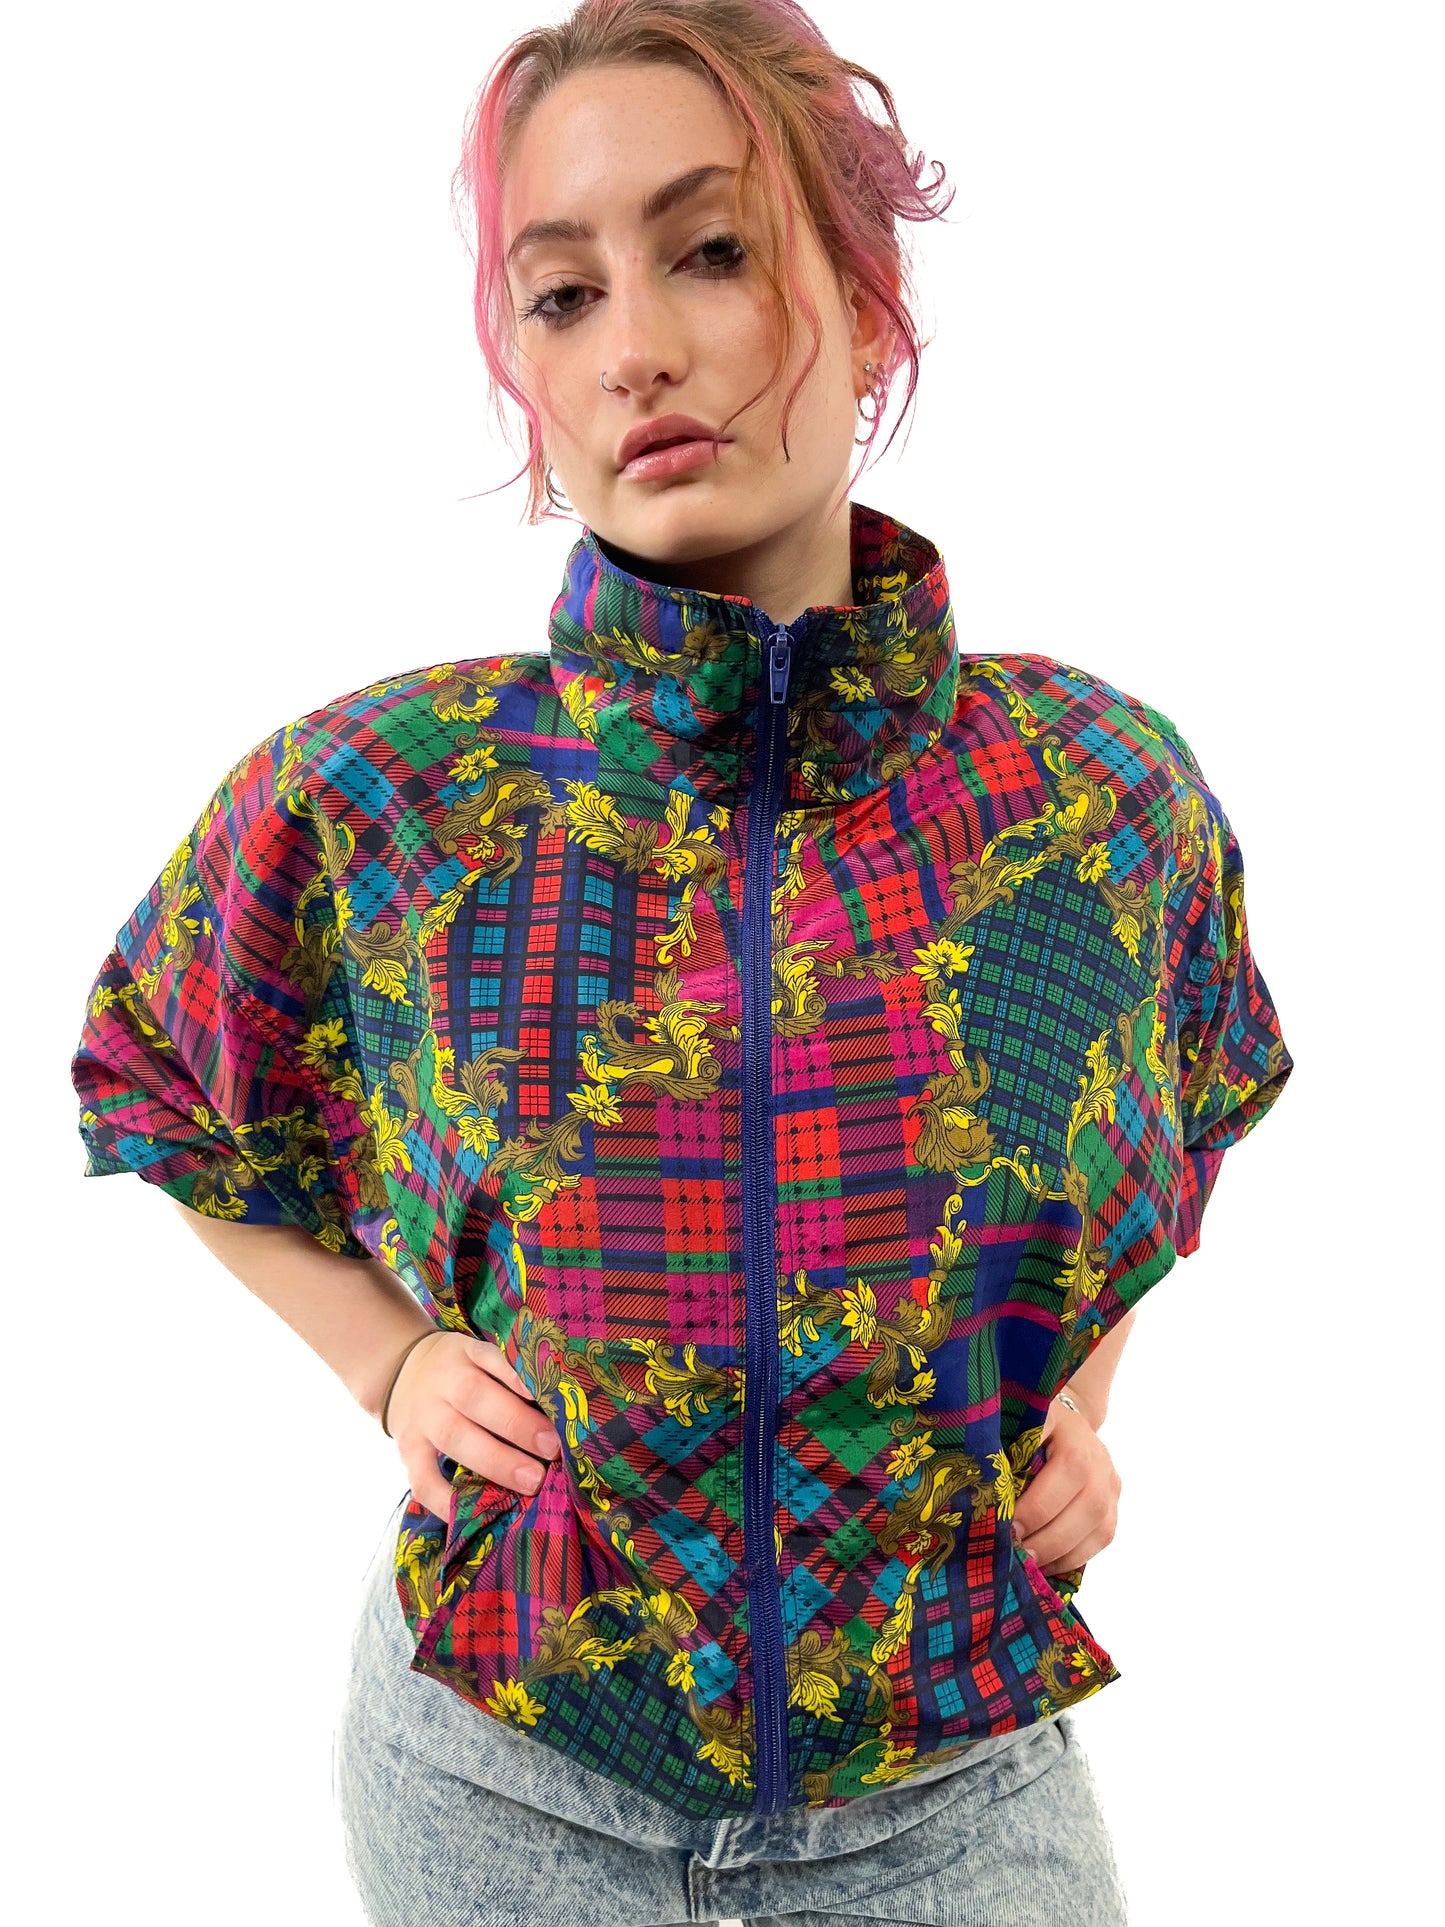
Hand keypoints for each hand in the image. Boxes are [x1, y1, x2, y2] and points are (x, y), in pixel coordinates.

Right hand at [385, 1332, 561, 1522]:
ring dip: (495, 1462)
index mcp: (463, 1355)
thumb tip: (560, 1406)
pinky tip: (476, 1512)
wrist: (400, 1374)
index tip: (549, 1397)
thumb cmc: (460, 1370)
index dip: (517, 1377)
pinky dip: (447, 1500)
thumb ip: (510, 1373)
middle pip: (474, 1399)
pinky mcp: (408, 1453)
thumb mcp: (479, 1355)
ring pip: (454, 1438)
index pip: (491, 1360)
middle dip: (516, 1425)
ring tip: (531, 1481)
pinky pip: (422, 1480)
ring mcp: (421, 1420)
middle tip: (552, 1449)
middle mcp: (440, 1385)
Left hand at [1010, 1394, 1121, 1577]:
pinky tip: (1049, 1564)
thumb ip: (1004, 1448)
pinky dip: (1075, 1557)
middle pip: (1089, 1503)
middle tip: (1019, 1552)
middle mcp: (1098, 1457)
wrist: (1065, 1424)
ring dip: (1064, 1552)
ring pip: (1100, 1525)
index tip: (1009, 1526)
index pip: (1068, 1469)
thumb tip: (983, 1483)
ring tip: (1031, 1563)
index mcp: (1072, 1433)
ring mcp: (1110, 1482)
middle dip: (1051, 1536)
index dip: (1040, 1504)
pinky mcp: (1113, 1504)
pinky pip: (1103, 1537)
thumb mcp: (1015, 1426)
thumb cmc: (1030, 1427)